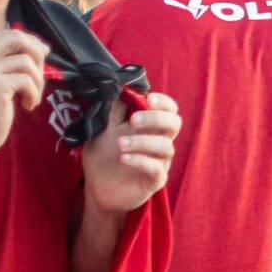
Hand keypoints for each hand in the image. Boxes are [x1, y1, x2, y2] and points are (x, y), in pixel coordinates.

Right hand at [0, 30, 46, 153]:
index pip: (8, 34)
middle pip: (17, 38)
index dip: (31, 41)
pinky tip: (28, 105)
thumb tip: (41, 47)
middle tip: (42, 72)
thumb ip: (7, 61)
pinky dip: (34, 94)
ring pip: (27, 62)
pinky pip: (28, 81)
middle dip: (37, 53)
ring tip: (32, 97)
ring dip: (38, 81)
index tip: (43, 53)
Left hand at [81, 92, 179, 213]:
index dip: (164, 103)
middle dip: (156, 118)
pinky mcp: (155, 180)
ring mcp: (159, 162)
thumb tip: (120, 84)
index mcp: (150, 127)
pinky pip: (157, 169)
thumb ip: (114, 108)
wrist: (97, 187)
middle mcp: (159, 142)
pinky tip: (124, 158)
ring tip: (120, 144)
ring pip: (166, 147)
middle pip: (174, 124)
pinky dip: (141, 161)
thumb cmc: (103, 155)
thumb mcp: (103, 127)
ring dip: (142, 142)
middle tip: (134, 120)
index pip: (169, 110)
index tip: (149, 98)